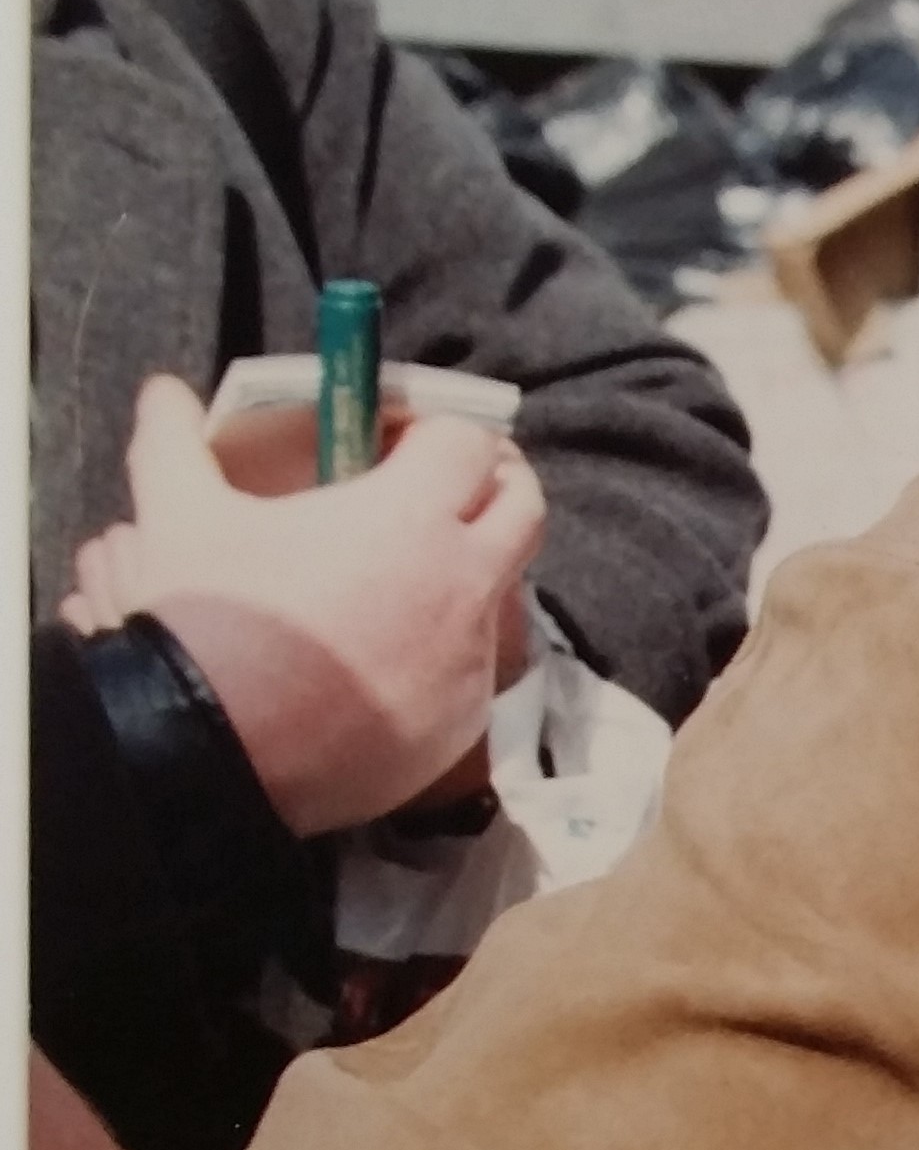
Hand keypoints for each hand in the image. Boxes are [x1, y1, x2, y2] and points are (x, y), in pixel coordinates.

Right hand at [62, 370, 545, 832]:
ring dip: (471, 573)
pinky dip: (446, 652)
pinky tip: (392, 656)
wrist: (210, 756)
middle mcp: (461, 585)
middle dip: (491, 487)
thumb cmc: (206, 623)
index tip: (398, 438)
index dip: (438, 428)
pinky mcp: (459, 727)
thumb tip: (165, 392)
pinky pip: (474, 674)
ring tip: (410, 577)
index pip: (468, 441)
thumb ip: (175, 441)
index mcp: (410, 516)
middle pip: (521, 509)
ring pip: (502, 597)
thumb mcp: (177, 516)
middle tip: (441, 488)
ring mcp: (468, 663)